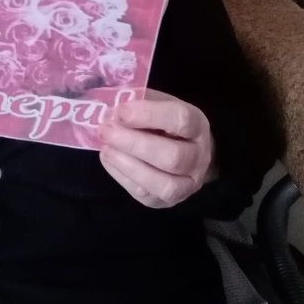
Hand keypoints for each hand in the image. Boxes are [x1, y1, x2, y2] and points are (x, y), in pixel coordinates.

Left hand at [99, 90, 215, 207]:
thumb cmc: (167, 123)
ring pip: (161, 182)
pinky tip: (108, 158)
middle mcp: (198, 158)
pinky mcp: (166, 201)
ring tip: (106, 147)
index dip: (148, 115)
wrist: (187, 152)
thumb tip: (112, 107)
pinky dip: (121, 175)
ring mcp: (185, 184)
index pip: (180, 120)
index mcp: (198, 126)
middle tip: (106, 131)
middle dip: (133, 143)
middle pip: (171, 157)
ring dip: (127, 164)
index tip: (120, 111)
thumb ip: (140, 102)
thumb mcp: (160, 103)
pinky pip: (144, 194)